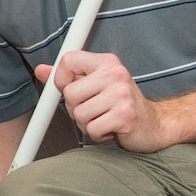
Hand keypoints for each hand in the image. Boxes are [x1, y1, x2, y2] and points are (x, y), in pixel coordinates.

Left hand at [35, 50, 174, 151]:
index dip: (60, 78)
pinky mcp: (125, 115)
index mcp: (107, 62)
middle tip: (94, 110)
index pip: (68, 60)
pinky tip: (111, 128)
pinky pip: (92, 129)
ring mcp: (122, 94)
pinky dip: (98, 134)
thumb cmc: (120, 105)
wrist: (154, 125)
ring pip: (79, 114)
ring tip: (104, 119)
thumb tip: (40, 70)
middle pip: (70, 94)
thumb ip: (68, 78)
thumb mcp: (94, 85)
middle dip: (76, 108)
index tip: (69, 88)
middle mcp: (115, 74)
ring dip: (87, 124)